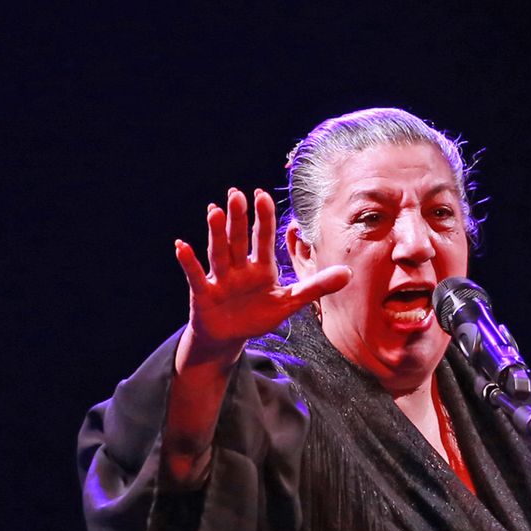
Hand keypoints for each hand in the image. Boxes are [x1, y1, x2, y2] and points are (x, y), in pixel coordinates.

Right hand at [173, 188, 349, 365]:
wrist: (229, 337)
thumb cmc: (258, 315)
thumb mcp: (290, 302)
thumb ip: (317, 286)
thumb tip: (349, 273)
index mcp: (261, 268)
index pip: (263, 239)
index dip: (263, 219)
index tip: (262, 195)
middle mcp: (240, 268)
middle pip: (239, 240)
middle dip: (239, 219)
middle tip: (237, 193)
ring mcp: (220, 278)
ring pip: (219, 253)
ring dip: (217, 233)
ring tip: (214, 211)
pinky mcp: (203, 293)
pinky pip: (196, 275)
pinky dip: (189, 262)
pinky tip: (182, 245)